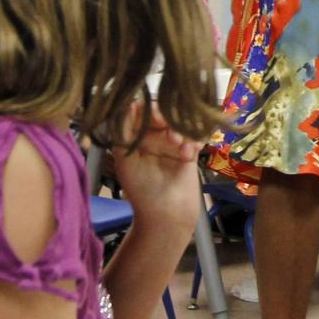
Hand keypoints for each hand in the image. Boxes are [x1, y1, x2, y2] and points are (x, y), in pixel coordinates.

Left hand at [111, 103, 201, 229]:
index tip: (157, 117)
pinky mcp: (189, 151)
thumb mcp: (125, 158)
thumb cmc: (142, 190)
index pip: (139, 110)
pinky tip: (193, 152)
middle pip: (163, 112)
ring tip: (183, 149)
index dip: (149, 110)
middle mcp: (151, 137)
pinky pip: (195, 135)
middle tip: (173, 136)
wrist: (167, 216)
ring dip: (184, 132)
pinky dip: (196, 139)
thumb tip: (125, 103)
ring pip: (180, 122)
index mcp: (132, 137)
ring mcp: (171, 143)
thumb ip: (123, 130)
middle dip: (169, 120)